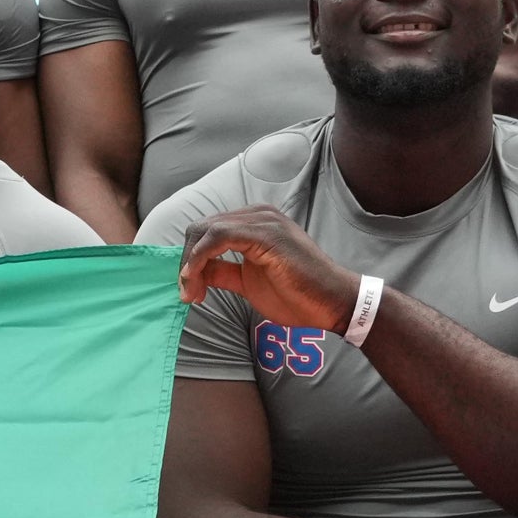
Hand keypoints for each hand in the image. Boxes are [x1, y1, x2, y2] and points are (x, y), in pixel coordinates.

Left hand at [177, 208, 362, 332]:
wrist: (332, 302)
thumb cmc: (297, 294)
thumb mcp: (249, 283)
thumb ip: (223, 272)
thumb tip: (196, 273)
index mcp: (255, 223)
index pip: (207, 230)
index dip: (189, 259)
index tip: (189, 290)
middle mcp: (258, 215)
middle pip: (202, 227)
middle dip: (186, 261)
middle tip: (187, 293)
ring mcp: (263, 221)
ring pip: (206, 230)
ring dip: (190, 263)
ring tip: (191, 292)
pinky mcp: (266, 234)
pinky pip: (219, 236)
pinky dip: (200, 257)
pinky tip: (198, 279)